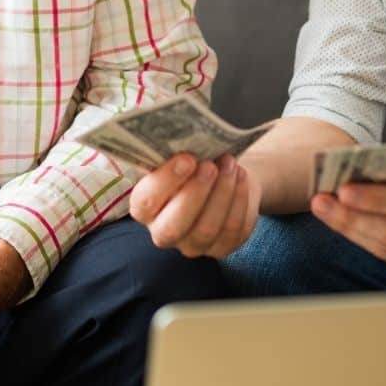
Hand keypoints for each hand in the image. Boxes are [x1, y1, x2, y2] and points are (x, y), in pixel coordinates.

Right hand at [129, 153, 260, 258]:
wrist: (221, 174)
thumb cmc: (193, 161)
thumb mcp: (178, 156)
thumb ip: (172, 154)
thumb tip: (183, 138)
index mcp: (144, 208)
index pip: (145, 203)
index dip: (165, 182)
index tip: (186, 159)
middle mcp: (163, 232)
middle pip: (173, 226)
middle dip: (195, 193)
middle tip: (210, 166)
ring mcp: (193, 244)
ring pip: (207, 229)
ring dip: (222, 193)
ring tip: (230, 164)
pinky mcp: (222, 247)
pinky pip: (233, 230)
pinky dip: (239, 200)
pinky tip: (241, 177)